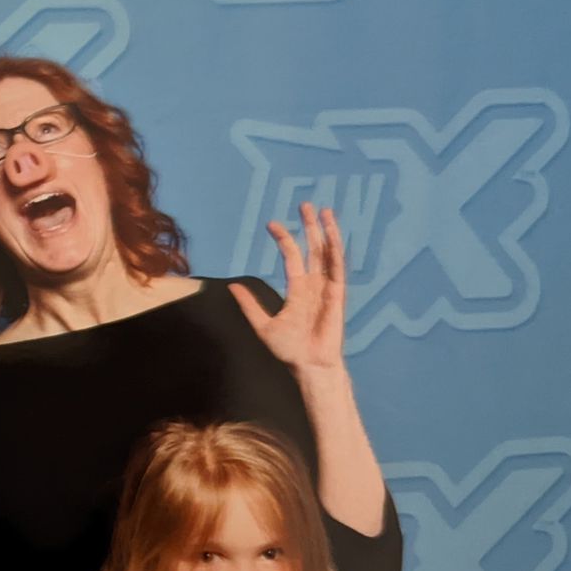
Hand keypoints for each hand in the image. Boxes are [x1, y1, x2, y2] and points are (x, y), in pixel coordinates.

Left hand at [232, 202, 346, 372]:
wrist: (308, 366)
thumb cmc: (289, 350)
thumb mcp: (262, 325)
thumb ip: (250, 305)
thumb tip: (232, 287)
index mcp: (298, 290)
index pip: (292, 258)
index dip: (284, 239)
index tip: (272, 224)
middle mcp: (314, 285)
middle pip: (313, 249)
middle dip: (310, 227)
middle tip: (306, 204)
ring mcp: (327, 289)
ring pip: (328, 254)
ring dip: (326, 233)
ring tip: (323, 211)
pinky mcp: (337, 295)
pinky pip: (338, 269)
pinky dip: (337, 251)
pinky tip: (333, 235)